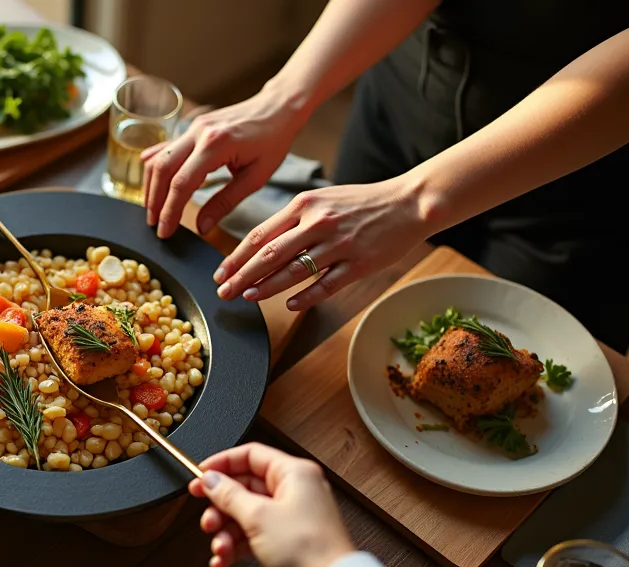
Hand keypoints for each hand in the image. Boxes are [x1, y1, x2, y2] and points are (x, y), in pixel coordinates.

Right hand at [143, 87, 301, 238]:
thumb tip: (201, 227)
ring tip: (154, 210)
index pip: (182, 183)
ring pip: (157, 158)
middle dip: (154, 201)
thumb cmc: (273, 140)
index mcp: (216, 145)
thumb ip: (225, 202)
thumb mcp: (255, 177)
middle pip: (161, 170)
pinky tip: (154, 185)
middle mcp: (198, 133)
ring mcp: (192, 127)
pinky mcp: (191, 127)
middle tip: (154, 225)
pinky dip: (156, 168)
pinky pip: (164, 148)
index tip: (165, 231)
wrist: (277, 107)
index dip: (170, 211)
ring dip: (151, 186)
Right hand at [186, 443, 354, 566]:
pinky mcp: (287, 539)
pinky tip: (224, 559)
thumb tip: (211, 479)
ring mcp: (291, 516)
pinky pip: (254, 534)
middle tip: (207, 518)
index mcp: (293, 473)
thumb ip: (229, 495)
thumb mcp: (258, 516)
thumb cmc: (308, 548)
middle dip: (221, 507)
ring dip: (227, 532)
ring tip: (219, 547)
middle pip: (245, 487)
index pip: (250, 455)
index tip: (200, 476)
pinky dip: (237, 546)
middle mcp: (294, 490)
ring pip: (247, 514)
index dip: (222, 464)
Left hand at [213, 176, 436, 309]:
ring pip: (293, 271)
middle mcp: (317, 223)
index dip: (236, 257)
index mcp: (304, 205)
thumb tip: (262, 245)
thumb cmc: (362, 202)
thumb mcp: (322, 199)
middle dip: (241, 276)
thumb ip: (293, 219)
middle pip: (269, 255)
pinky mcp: (358, 263)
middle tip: (223, 292)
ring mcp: (338, 244)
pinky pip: (325, 285)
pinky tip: (288, 305)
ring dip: (266, 287)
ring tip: (248, 298)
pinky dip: (304, 297)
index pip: (260, 235)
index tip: (220, 273)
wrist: (409, 202)